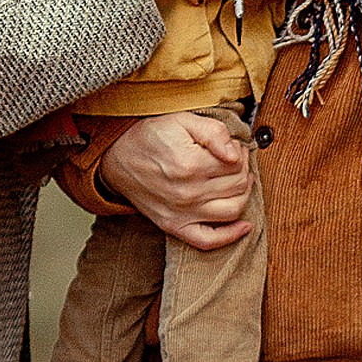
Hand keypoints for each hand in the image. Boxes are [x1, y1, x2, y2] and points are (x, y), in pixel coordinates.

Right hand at [101, 110, 252, 250]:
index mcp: (190, 164)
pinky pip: (208, 240)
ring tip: (237, 181)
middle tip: (235, 161)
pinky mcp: (174, 226)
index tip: (234, 147)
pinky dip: (230, 236)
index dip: (240, 153)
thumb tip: (236, 153)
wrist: (117, 158)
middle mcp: (187, 193)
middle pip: (237, 186)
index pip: (236, 164)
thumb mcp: (182, 120)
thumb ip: (214, 132)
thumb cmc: (150, 137)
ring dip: (243, 194)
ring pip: (232, 210)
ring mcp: (181, 213)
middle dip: (243, 170)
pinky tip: (244, 226)